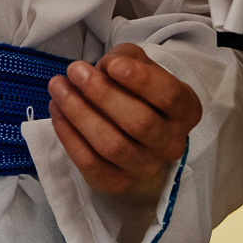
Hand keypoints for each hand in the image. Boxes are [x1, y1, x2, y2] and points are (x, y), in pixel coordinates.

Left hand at [47, 43, 201, 200]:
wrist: (132, 127)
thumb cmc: (136, 89)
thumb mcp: (138, 64)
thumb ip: (124, 59)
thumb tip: (103, 69)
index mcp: (185, 110)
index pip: (169, 96)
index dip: (140, 80)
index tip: (111, 64)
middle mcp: (171, 143)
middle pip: (139, 123)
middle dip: (102, 94)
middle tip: (75, 70)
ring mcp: (146, 168)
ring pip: (111, 145)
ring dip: (79, 113)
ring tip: (58, 86)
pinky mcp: (117, 183)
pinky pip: (90, 163)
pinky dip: (69, 135)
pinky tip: (56, 109)